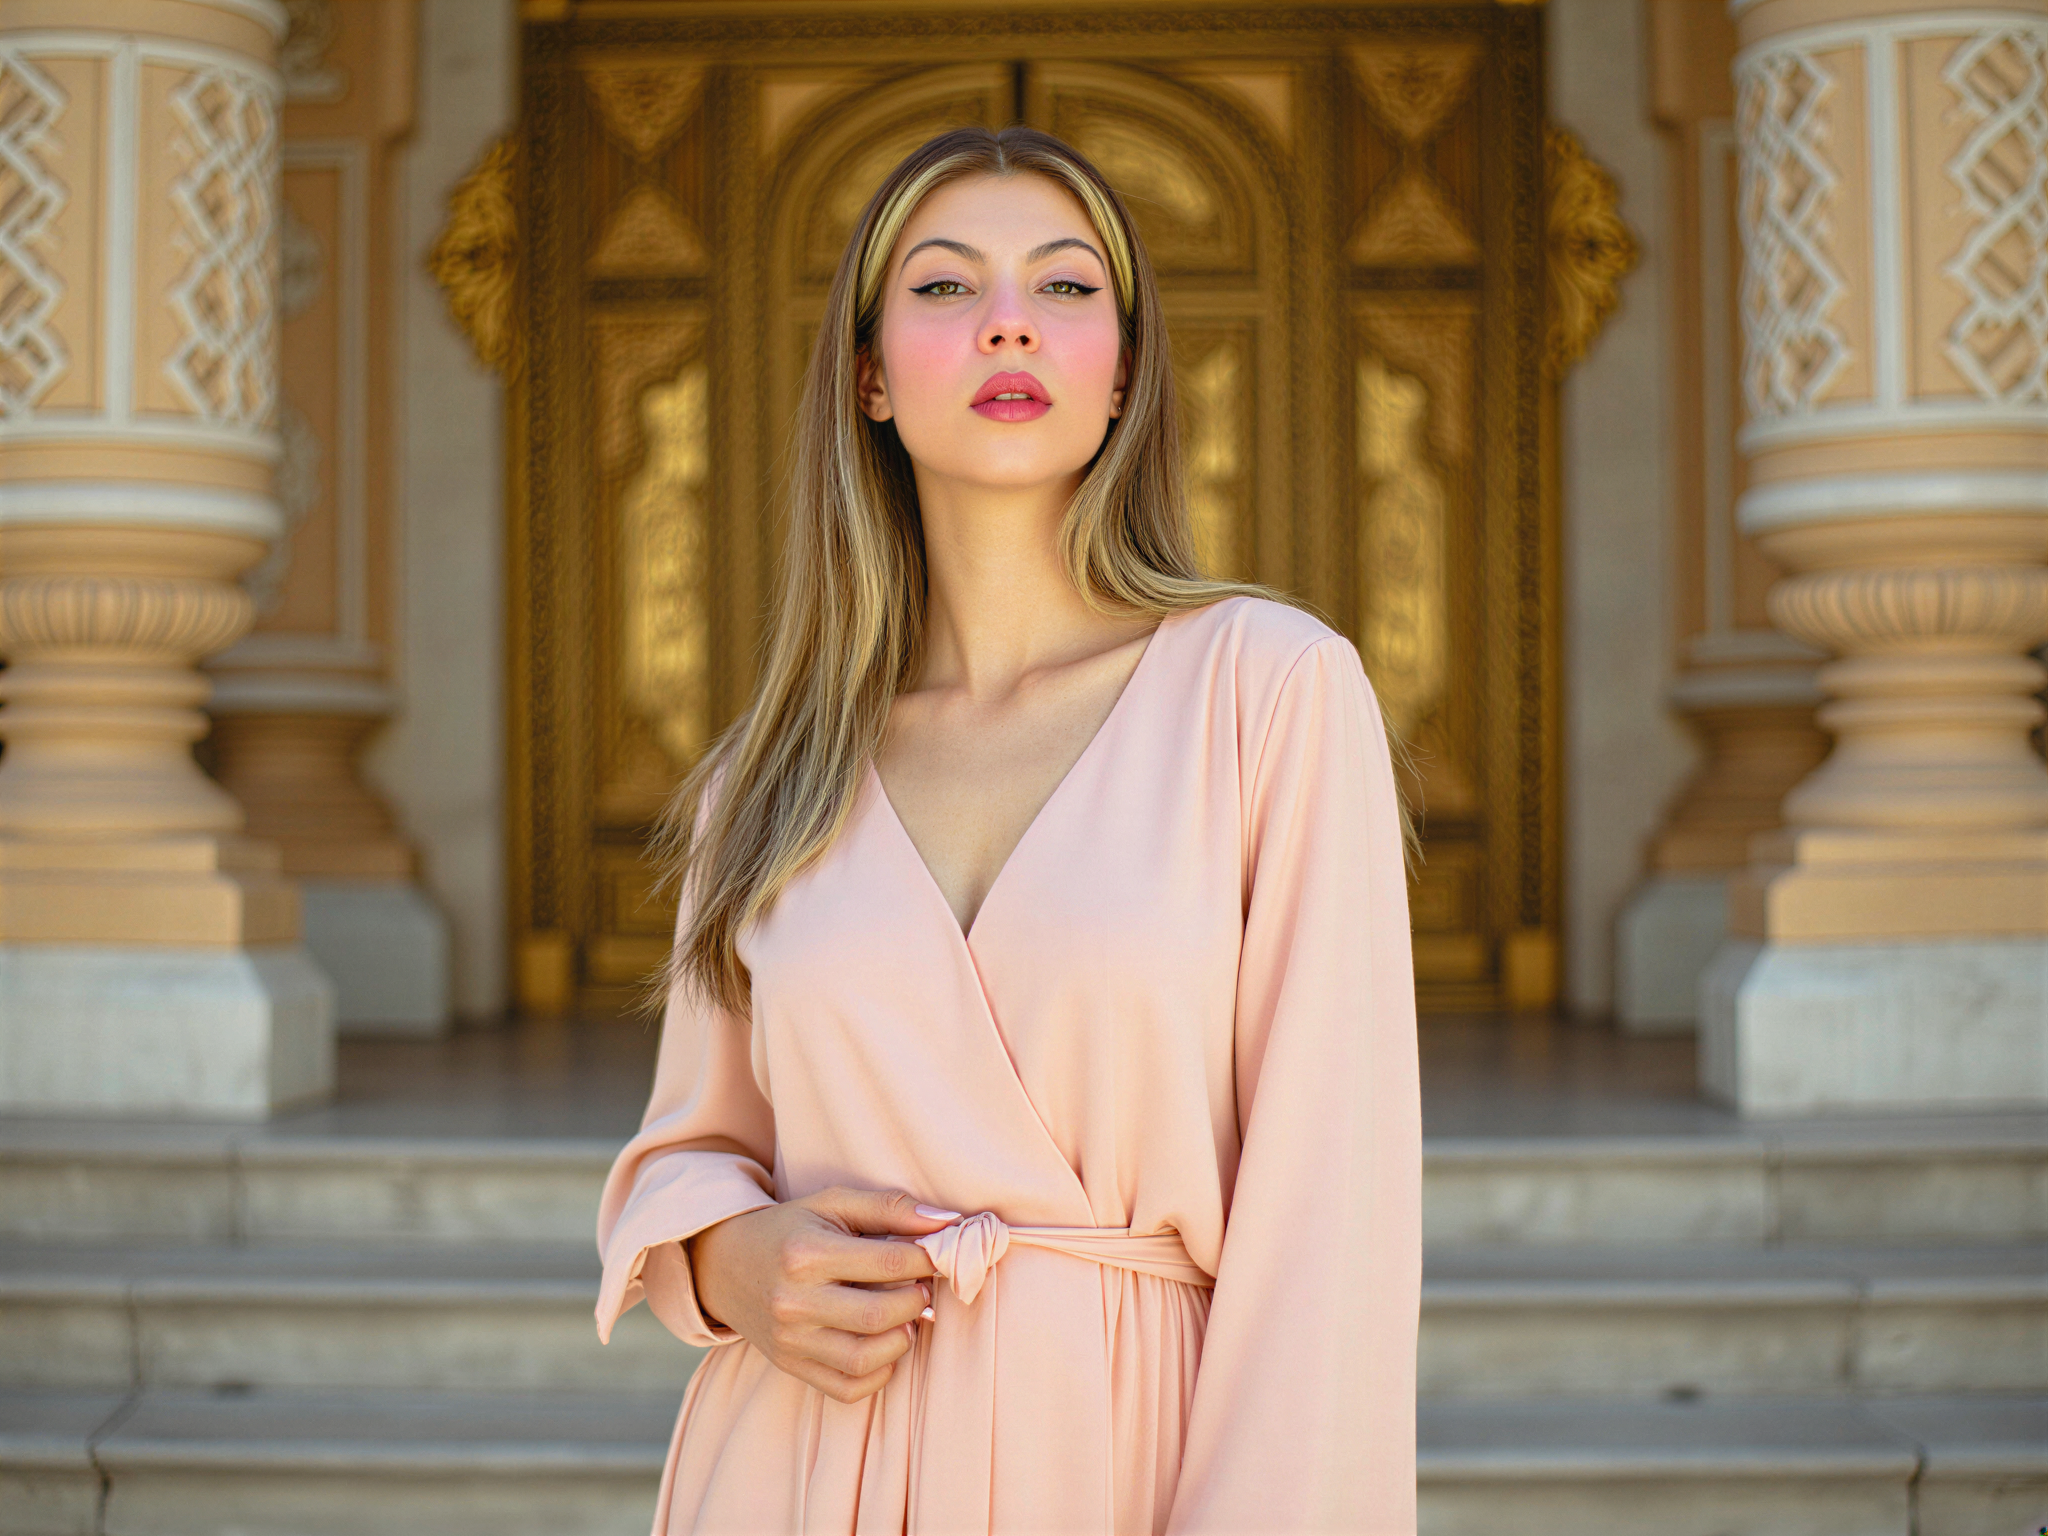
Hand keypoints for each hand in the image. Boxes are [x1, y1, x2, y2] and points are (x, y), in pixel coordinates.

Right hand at [690, 1186, 957, 1403]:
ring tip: (905, 1315)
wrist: (725, 1265)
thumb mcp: (833, 1204)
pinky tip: (882, 1342)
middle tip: (922, 1287)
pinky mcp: (790, 1366)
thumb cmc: (790, 1230)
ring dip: (902, 1338)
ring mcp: (790, 1341)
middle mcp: (794, 1302)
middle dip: (918, 1301)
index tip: (937, 1255)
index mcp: (806, 1254)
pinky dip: (878, 1371)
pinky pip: (848, 1387)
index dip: (928, 1260)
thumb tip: (948, 1222)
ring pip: (866, 1358)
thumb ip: (890, 1207)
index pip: (890, 1263)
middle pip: (881, 1315)